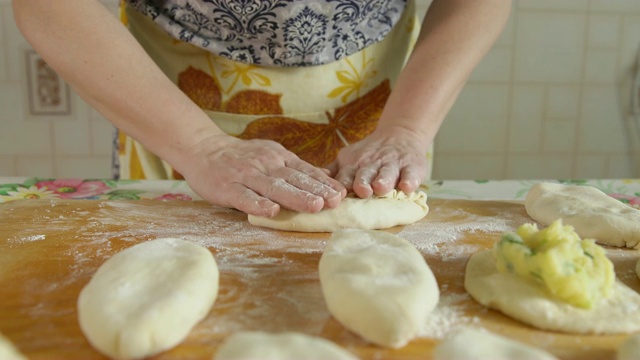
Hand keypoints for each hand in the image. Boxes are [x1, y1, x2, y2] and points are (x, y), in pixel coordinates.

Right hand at [178, 134, 346, 216]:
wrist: (203, 148)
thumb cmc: (242, 157)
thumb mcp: (271, 155)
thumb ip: (294, 168)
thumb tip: (325, 178)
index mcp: (278, 158)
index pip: (304, 170)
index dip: (323, 182)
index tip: (341, 193)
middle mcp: (265, 165)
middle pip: (294, 179)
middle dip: (316, 190)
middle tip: (335, 201)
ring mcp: (246, 176)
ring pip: (274, 187)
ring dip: (295, 197)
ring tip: (314, 206)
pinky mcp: (228, 188)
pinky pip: (244, 197)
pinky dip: (258, 204)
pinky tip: (271, 212)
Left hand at [327, 126, 428, 197]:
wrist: (400, 135)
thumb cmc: (369, 154)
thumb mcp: (348, 157)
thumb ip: (333, 170)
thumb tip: (313, 181)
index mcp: (354, 165)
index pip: (345, 177)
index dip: (342, 185)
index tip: (338, 196)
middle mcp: (372, 164)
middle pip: (365, 174)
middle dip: (362, 182)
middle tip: (362, 191)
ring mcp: (392, 165)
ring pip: (387, 173)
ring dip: (384, 180)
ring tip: (381, 188)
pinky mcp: (411, 166)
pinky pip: (411, 174)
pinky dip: (409, 180)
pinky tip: (407, 186)